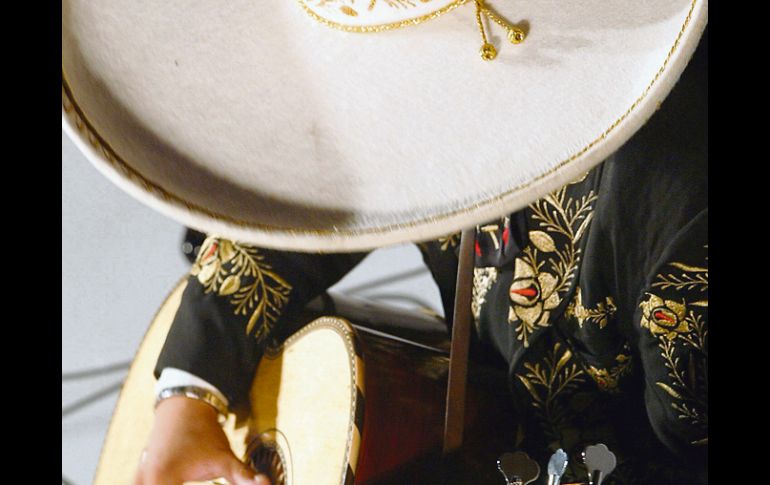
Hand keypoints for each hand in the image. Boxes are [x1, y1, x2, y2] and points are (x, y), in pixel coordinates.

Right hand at [135, 396, 270, 484]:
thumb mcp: (224, 458)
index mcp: (161, 480)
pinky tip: (176, 482)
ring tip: (186, 481)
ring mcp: (138, 478)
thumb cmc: (203, 433)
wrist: (184, 406)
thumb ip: (243, 477)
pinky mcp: (139, 475)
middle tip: (198, 483)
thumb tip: (267, 484)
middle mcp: (143, 481)